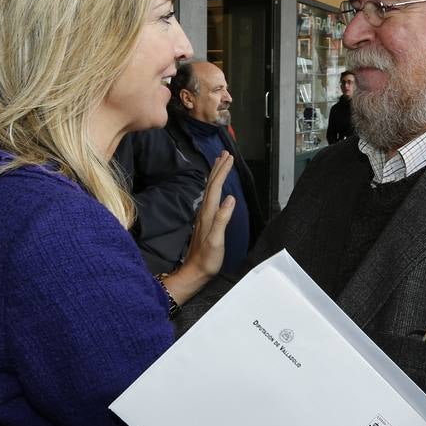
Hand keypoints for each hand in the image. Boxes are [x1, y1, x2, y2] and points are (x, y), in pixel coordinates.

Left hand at [162, 152, 235, 303]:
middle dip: (219, 168)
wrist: (194, 272)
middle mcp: (204, 212)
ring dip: (215, 175)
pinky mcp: (205, 222)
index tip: (229, 158)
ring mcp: (204, 216)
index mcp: (208, 214)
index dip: (222, 172)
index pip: (216, 187)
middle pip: (211, 185)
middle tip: (225, 153)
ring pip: (210, 190)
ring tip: (220, 163)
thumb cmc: (206, 259)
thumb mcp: (216, 240)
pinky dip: (214, 187)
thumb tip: (230, 198)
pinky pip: (211, 198)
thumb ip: (222, 219)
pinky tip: (216, 188)